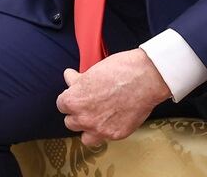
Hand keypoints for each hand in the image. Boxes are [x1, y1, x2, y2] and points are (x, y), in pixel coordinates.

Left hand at [55, 49, 171, 146]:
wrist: (145, 78)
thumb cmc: (119, 69)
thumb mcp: (92, 71)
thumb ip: (78, 81)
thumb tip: (69, 77)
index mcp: (73, 100)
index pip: (61, 105)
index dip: (70, 98)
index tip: (77, 95)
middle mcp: (83, 118)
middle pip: (70, 122)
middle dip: (77, 113)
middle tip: (88, 105)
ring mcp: (99, 129)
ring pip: (84, 136)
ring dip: (88, 128)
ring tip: (97, 117)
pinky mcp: (115, 135)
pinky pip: (103, 138)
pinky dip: (106, 131)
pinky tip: (112, 120)